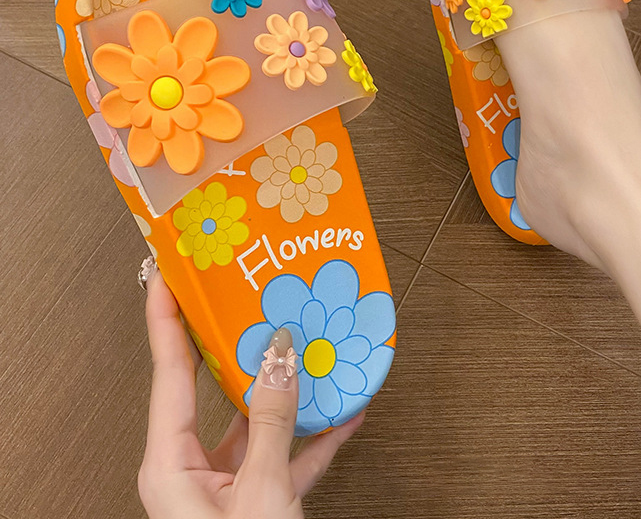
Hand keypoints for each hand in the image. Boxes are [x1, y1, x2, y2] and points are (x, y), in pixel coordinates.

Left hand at [138, 270, 362, 517]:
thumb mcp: (259, 492)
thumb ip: (272, 424)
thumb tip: (280, 359)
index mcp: (170, 464)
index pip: (168, 374)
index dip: (166, 319)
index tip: (168, 278)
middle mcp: (190, 469)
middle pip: (211, 386)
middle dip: (232, 341)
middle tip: (237, 299)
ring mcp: (224, 484)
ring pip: (254, 419)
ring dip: (286, 391)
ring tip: (308, 350)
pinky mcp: (255, 500)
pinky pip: (284, 454)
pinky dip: (313, 436)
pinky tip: (341, 414)